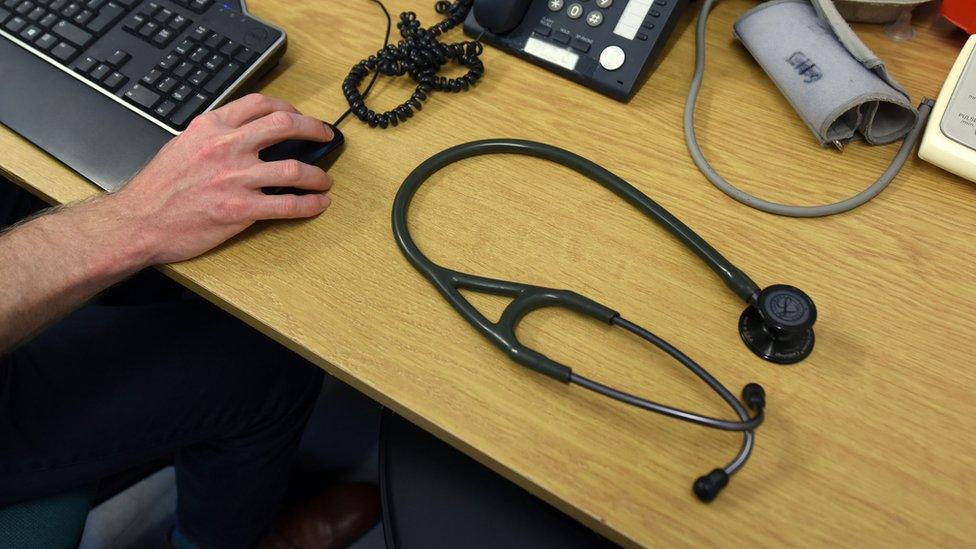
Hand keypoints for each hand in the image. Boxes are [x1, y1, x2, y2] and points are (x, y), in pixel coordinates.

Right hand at [112, 93, 334, 264]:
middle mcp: (226, 146)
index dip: (287, 108)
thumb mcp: (182, 145)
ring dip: (318, 175)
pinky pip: (288, 205)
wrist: (138, 222)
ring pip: (295, 169)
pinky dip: (310, 205)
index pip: (259, 104)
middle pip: (286, 125)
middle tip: (325, 136)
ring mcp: (235, 178)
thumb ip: (213, 136)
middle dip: (314, 129)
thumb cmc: (157, 189)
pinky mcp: (241, 210)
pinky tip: (318, 204)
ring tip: (325, 180)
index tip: (298, 116)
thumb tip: (242, 135)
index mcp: (211, 127)